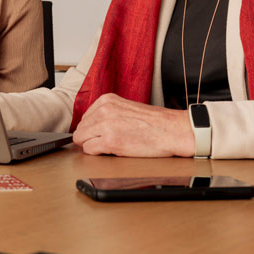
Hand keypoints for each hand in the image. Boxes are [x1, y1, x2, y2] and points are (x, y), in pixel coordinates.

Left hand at [72, 93, 194, 157]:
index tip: (100, 135)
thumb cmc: (154, 123)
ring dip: (92, 145)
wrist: (172, 130)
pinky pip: (89, 149)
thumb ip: (108, 113)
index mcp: (107, 100)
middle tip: (105, 143)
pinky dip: (97, 153)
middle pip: (81, 129)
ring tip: (110, 146)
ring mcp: (105, 125)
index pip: (85, 117)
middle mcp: (104, 109)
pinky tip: (111, 151)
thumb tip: (91, 126)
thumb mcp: (125, 108)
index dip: (92, 130)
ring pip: (81, 139)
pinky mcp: (110, 141)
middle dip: (90, 138)